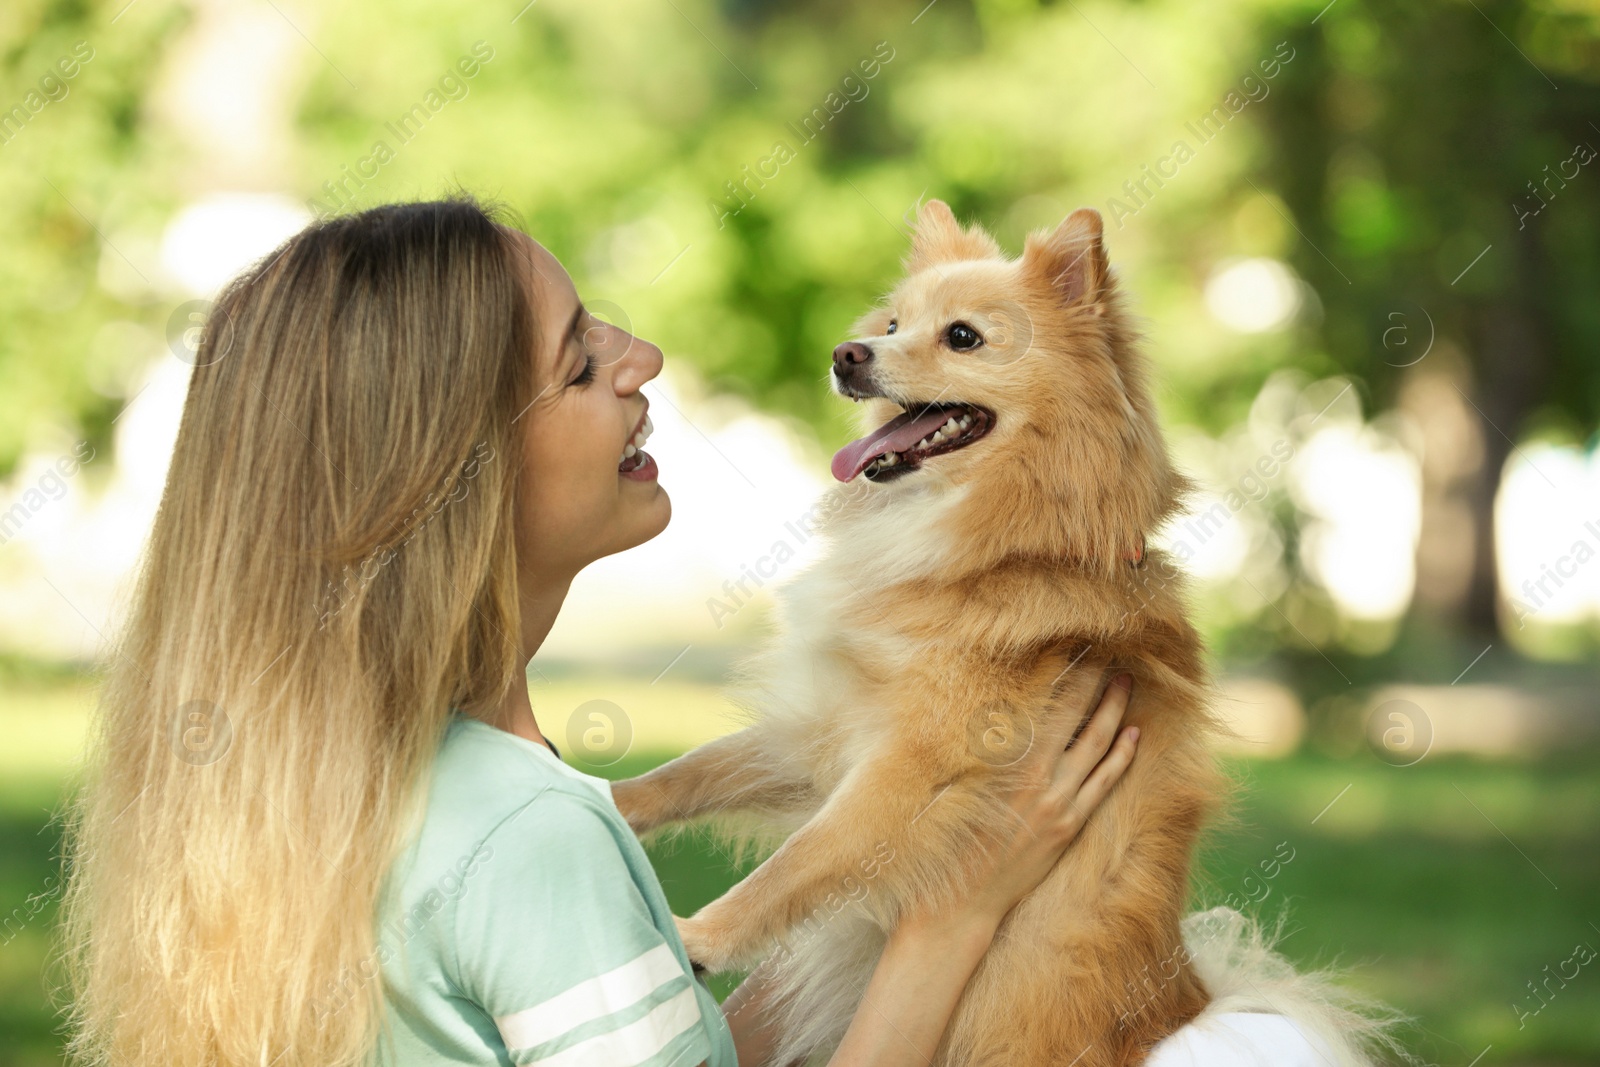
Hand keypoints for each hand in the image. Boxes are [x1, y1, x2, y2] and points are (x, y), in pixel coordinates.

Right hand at [906, 674, 1138, 937]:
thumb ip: (973, 743)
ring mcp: (1057, 803)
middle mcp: (1037, 777)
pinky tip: (1133, 735)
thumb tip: (981, 702)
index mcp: (1006, 760)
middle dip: (1093, 678)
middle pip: (1076, 714)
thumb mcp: (951, 781)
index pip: (1042, 700)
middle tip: (1107, 648)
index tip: (1070, 641)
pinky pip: (1104, 784)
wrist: (958, 900)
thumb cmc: (943, 837)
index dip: (1060, 669)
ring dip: (1114, 710)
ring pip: (1097, 744)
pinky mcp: (1068, 827)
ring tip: (1125, 681)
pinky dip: (1121, 757)